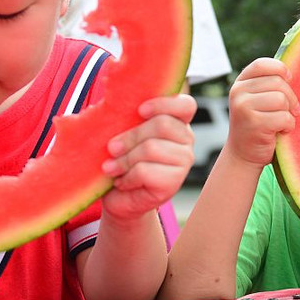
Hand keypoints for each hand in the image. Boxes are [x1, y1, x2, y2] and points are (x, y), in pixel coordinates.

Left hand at [101, 94, 195, 222]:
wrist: (120, 197)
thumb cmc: (123, 158)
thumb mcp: (126, 132)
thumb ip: (129, 116)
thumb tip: (112, 101)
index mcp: (178, 121)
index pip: (186, 105)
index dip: (164, 104)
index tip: (140, 110)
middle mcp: (186, 139)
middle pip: (162, 124)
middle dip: (130, 137)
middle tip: (112, 148)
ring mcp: (184, 162)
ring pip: (151, 148)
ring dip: (124, 159)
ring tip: (112, 168)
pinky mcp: (174, 183)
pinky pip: (145, 171)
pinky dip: (127, 177)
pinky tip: (122, 181)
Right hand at [224, 58, 298, 168]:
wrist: (243, 154)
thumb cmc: (257, 124)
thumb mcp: (257, 99)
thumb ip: (269, 84)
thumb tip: (296, 72)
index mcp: (240, 82)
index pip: (262, 64)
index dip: (280, 69)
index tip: (289, 80)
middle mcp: (238, 92)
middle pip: (278, 82)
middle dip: (290, 97)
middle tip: (290, 110)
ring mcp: (243, 107)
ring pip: (282, 99)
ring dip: (289, 113)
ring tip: (281, 122)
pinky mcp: (254, 123)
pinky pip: (284, 117)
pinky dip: (288, 126)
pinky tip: (280, 131)